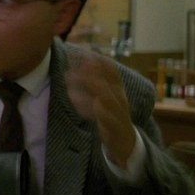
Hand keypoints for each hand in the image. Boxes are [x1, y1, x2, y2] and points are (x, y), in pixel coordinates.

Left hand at [65, 50, 135, 167]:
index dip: (98, 59)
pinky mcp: (112, 127)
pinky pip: (101, 116)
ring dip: (87, 86)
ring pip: (104, 96)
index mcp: (118, 90)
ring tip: (68, 78)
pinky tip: (74, 100)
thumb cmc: (112, 117)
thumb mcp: (105, 98)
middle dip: (89, 70)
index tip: (81, 50)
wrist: (126, 143)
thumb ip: (94, 83)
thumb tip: (79, 64)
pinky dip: (88, 107)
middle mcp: (120, 99)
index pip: (112, 71)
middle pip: (107, 80)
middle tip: (71, 62)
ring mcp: (118, 113)